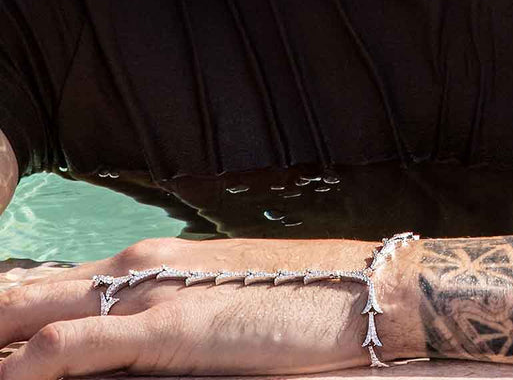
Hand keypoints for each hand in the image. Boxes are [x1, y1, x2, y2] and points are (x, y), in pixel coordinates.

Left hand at [0, 235, 412, 377]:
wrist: (357, 292)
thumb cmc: (295, 303)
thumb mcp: (213, 307)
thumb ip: (162, 317)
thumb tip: (123, 347)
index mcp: (145, 263)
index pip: (48, 284)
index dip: (5, 310)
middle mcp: (135, 268)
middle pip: (26, 290)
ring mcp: (148, 293)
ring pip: (34, 309)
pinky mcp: (167, 326)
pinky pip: (72, 346)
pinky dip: (27, 363)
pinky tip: (6, 376)